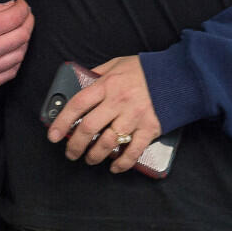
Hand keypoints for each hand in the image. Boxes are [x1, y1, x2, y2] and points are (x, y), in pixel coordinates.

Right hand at [0, 0, 32, 96]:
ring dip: (25, 40)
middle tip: (26, 14)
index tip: (22, 3)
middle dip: (29, 21)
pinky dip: (17, 59)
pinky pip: (12, 71)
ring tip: (19, 31)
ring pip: (20, 54)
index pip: (14, 17)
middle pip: (22, 35)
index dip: (23, 7)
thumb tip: (11, 6)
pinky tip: (12, 50)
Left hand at [47, 55, 161, 172]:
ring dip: (95, 156)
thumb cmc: (145, 69)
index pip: (77, 105)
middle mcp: (118, 102)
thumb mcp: (117, 63)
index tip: (53, 136)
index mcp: (107, 85)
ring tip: (90, 159)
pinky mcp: (149, 129)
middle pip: (89, 129)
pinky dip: (122, 163)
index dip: (62, 122)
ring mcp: (134, 117)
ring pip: (107, 143)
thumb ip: (98, 74)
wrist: (178, 74)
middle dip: (75, 145)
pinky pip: (132, 151)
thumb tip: (80, 83)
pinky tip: (114, 167)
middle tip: (71, 153)